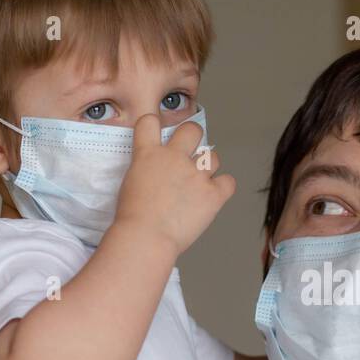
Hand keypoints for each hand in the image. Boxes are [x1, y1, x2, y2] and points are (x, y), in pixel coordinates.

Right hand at [113, 113, 234, 254]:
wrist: (146, 237)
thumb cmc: (133, 218)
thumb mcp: (131, 183)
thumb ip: (147, 171)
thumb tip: (160, 175)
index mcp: (148, 154)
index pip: (150, 122)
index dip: (154, 124)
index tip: (158, 133)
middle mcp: (174, 158)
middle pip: (192, 130)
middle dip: (193, 137)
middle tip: (190, 152)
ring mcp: (196, 175)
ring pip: (213, 157)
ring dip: (208, 167)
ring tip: (199, 184)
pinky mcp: (213, 194)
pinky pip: (228, 182)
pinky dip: (223, 187)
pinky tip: (213, 196)